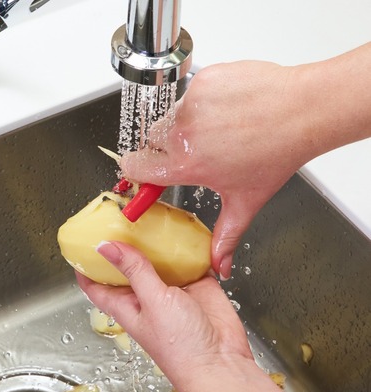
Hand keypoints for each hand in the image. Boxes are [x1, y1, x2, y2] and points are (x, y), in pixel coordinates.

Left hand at [77, 241, 322, 391]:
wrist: (221, 364)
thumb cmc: (181, 348)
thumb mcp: (152, 301)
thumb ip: (134, 270)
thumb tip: (106, 246)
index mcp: (125, 305)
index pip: (96, 284)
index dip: (86, 265)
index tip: (80, 242)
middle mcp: (147, 297)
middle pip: (128, 266)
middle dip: (123, 244)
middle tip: (118, 217)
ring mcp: (172, 290)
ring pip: (159, 260)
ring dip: (156, 242)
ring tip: (149, 215)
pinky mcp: (198, 285)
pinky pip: (191, 261)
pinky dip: (188, 246)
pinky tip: (185, 228)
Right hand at [120, 61, 312, 279]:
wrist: (303, 111)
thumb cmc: (277, 152)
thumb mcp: (246, 201)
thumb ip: (225, 236)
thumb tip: (219, 266)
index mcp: (186, 164)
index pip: (134, 165)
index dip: (138, 169)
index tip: (146, 170)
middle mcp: (182, 133)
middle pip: (153, 139)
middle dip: (170, 145)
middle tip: (200, 149)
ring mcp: (192, 104)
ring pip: (174, 115)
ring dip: (190, 122)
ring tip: (222, 128)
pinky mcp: (203, 80)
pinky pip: (192, 92)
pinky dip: (206, 99)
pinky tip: (229, 108)